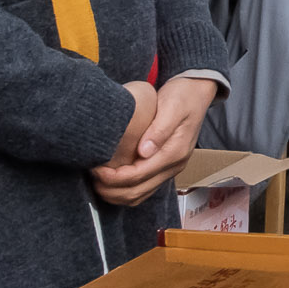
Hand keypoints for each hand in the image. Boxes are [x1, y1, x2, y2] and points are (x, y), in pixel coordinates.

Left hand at [92, 74, 215, 206]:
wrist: (196, 92)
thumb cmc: (183, 96)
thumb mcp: (172, 107)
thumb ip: (159, 129)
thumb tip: (144, 151)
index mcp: (174, 152)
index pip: (138, 175)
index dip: (114, 177)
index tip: (96, 168)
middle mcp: (174, 165)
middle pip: (137, 192)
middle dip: (111, 189)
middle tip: (92, 176)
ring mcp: (170, 168)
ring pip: (139, 195)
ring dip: (116, 193)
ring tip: (98, 181)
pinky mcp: (165, 167)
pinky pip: (143, 189)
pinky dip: (125, 190)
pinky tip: (111, 180)